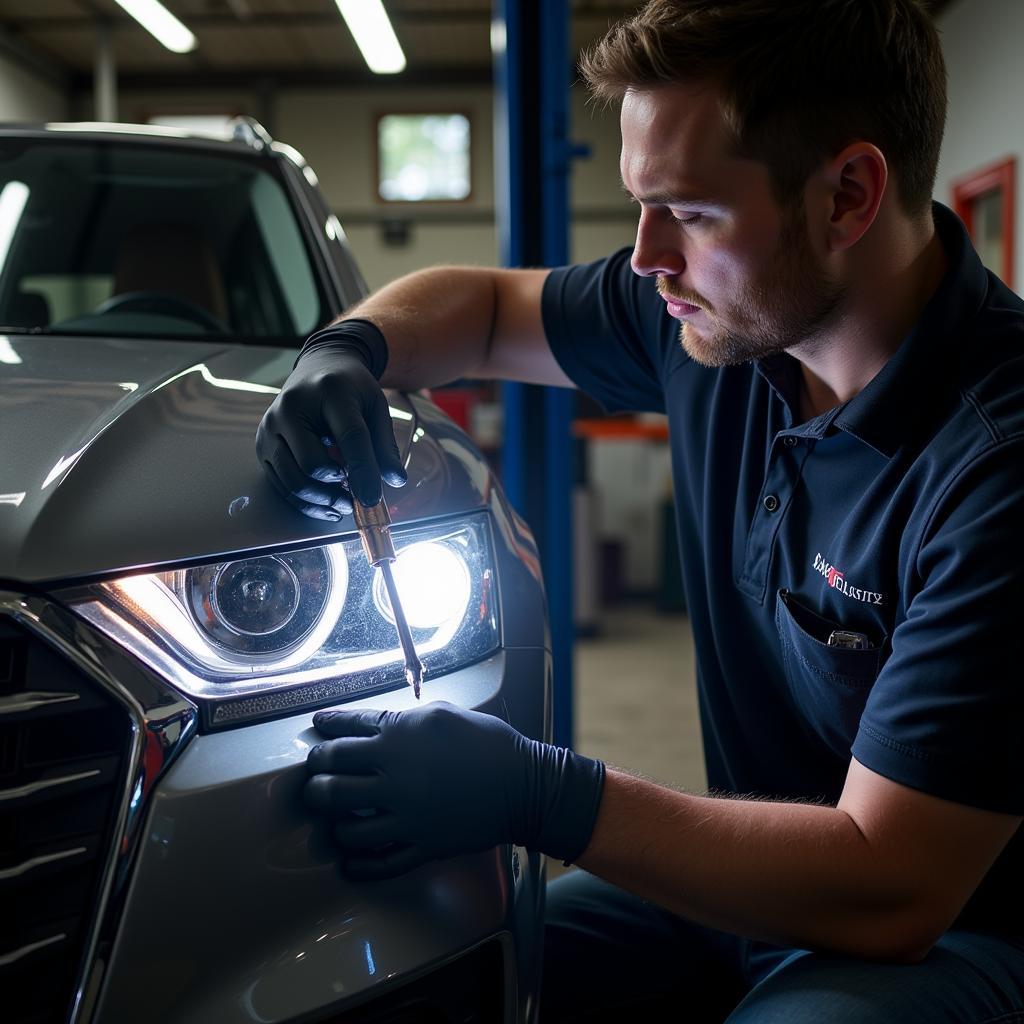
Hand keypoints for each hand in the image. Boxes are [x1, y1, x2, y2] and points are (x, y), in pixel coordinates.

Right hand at [256, 321, 406, 518]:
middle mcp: (291, 407)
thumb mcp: (375, 407)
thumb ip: (384, 444)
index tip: (373, 498)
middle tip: (357, 498)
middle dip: (337, 489)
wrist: (318, 368)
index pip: (349, 436)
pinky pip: (281, 485)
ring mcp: (271, 427)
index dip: (363, 471)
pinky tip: (327, 505)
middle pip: (312, 463)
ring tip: (344, 503)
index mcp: (329, 391)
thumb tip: (396, 480)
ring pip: (293, 480)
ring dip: (322, 500)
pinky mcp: (262, 445)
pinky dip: (306, 502)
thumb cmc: (350, 390)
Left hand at [305, 702, 605, 879]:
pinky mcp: (421, 846)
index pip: (342, 735)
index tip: (316, 728)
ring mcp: (406, 817)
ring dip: (332, 825)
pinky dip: (358, 865)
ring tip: (333, 820)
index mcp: (398, 738)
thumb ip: (402, 719)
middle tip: (317, 779)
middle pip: (330, 785)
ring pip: (346, 830)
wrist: (523, 785)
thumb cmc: (486, 742)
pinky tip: (349, 861)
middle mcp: (394, 778)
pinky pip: (378, 863)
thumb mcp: (441, 714)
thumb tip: (374, 723)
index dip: (324, 730)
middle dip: (316, 781)